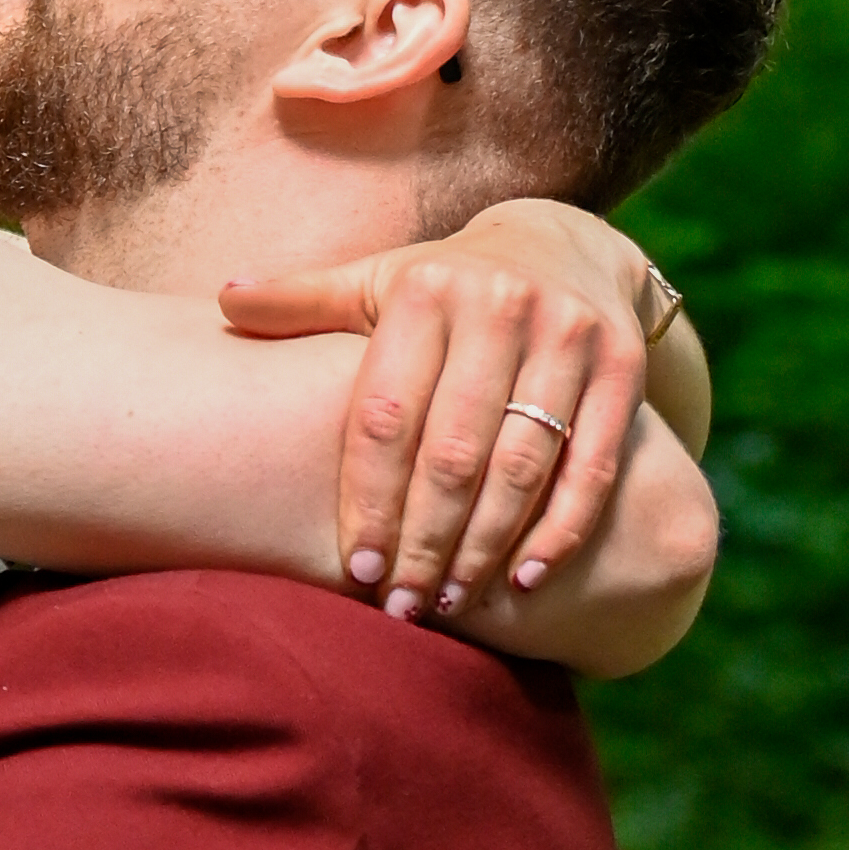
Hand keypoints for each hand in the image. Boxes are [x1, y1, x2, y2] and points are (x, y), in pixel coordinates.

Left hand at [218, 201, 653, 619]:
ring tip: (449, 603)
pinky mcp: (623, 367)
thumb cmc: (446, 285)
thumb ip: (305, 299)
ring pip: (521, 465)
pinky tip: (523, 583)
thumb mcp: (378, 282)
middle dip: (424, 539)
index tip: (354, 567)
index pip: (387, 414)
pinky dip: (560, 531)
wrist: (567, 244)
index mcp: (426, 289)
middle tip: (399, 606)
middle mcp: (500, 305)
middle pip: (454, 451)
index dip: (368, 497)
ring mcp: (569, 335)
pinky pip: (589, 467)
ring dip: (484, 547)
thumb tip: (225, 300)